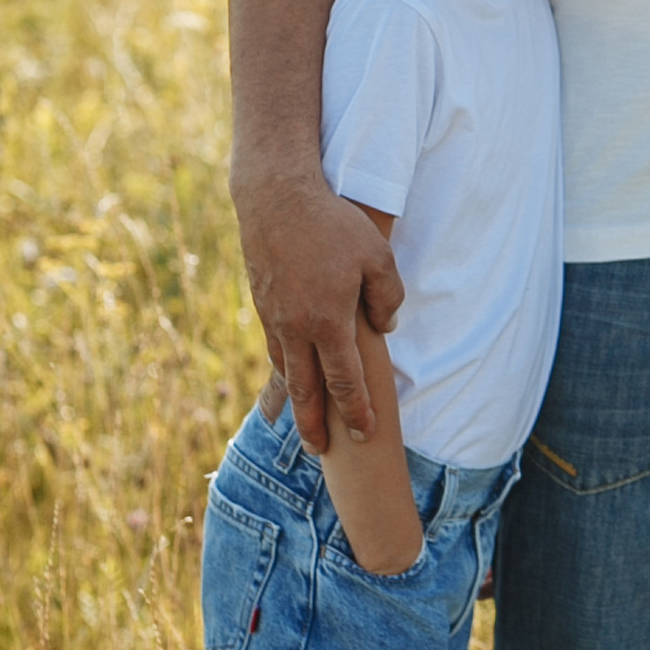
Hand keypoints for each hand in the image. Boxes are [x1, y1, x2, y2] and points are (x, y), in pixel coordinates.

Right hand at [235, 171, 406, 455]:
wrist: (276, 197)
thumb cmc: (334, 222)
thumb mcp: (378, 255)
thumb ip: (388, 297)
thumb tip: (385, 330)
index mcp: (328, 322)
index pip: (346, 381)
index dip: (356, 412)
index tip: (364, 435)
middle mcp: (296, 328)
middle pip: (307, 390)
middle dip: (315, 425)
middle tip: (321, 452)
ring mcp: (274, 318)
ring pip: (285, 371)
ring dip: (294, 402)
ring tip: (300, 424)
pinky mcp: (261, 304)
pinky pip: (273, 346)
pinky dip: (280, 369)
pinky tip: (287, 376)